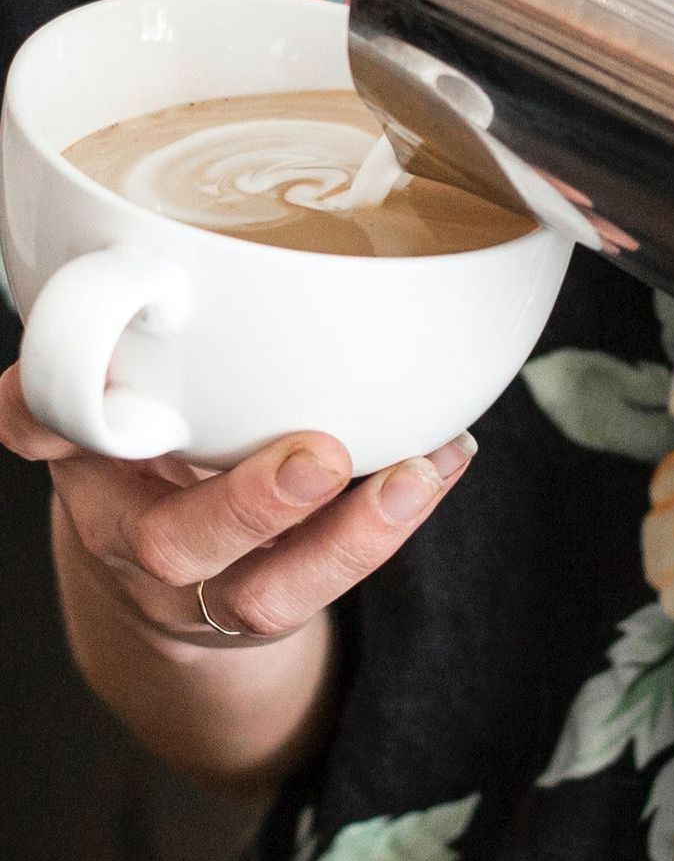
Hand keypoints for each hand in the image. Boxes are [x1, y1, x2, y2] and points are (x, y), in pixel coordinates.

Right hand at [0, 365, 474, 644]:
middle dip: (249, 505)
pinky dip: (397, 520)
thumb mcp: (123, 388)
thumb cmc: (152, 452)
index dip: (51, 409)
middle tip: (318, 456)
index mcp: (83, 456)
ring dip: (350, 537)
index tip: (89, 378)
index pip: (39, 427)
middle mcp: (130, 531)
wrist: (166, 582)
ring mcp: (201, 589)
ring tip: (415, 475)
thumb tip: (152, 250)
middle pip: (171, 542)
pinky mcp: (268, 611)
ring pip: (264, 594)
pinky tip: (446, 457)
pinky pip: (335, 586)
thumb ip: (135, 334)